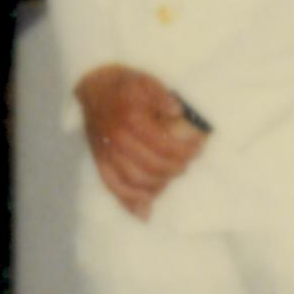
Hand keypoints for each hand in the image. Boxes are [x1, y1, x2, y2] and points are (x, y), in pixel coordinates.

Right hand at [76, 65, 206, 219]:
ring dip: (158, 185)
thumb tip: (178, 111)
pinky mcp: (99, 161)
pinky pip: (113, 187)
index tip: (198, 148)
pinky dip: (129, 202)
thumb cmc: (126, 85)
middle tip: (188, 163)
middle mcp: (117, 139)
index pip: (164, 145)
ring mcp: (106, 153)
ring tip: (172, 178)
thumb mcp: (147, 81)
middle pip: (152, 166)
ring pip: (134, 181)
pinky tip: (145, 211)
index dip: (185, 150)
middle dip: (176, 168)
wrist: (94, 87)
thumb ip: (163, 96)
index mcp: (131, 119)